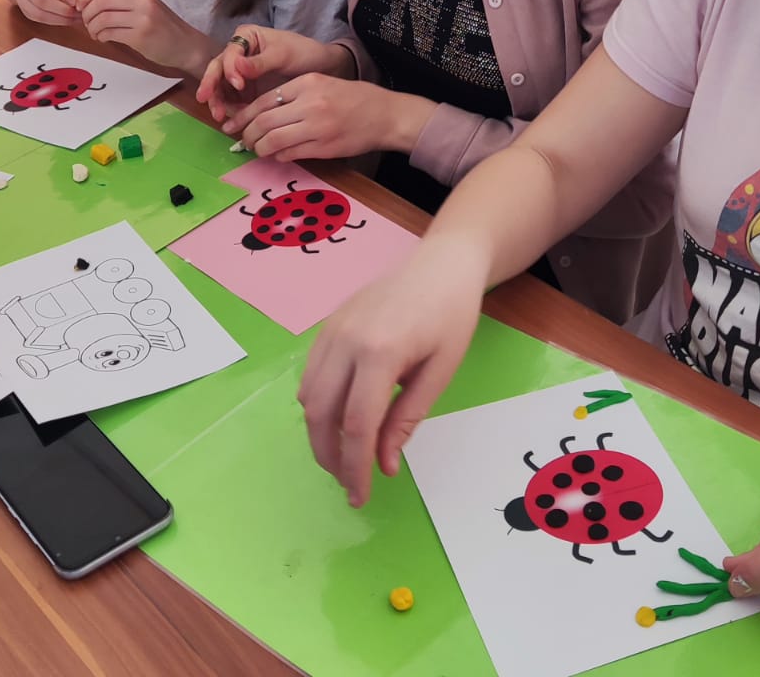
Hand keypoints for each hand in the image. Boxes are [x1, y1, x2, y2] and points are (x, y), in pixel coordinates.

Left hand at [76, 0, 208, 75]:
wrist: (187, 45)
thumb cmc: (163, 29)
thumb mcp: (145, 7)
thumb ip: (121, 3)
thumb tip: (87, 1)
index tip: (80, 9)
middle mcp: (141, 1)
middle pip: (99, 2)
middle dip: (86, 14)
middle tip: (87, 24)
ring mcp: (142, 18)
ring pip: (102, 18)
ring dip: (92, 28)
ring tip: (96, 34)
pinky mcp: (141, 36)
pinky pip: (110, 33)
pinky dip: (101, 36)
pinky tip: (104, 39)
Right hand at [195, 26, 351, 121]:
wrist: (321, 67)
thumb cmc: (303, 52)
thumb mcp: (283, 55)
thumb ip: (260, 62)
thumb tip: (237, 65)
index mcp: (245, 37)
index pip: (229, 54)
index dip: (230, 70)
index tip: (240, 84)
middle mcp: (238, 54)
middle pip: (218, 70)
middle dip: (212, 88)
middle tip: (211, 105)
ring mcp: (240, 72)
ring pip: (222, 87)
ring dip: (219, 102)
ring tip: (221, 117)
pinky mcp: (246, 89)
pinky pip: (234, 100)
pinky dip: (232, 110)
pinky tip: (235, 120)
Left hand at [223, 74, 430, 162]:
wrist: (385, 115)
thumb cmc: (354, 98)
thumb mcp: (323, 84)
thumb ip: (294, 95)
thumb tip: (261, 114)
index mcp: (307, 83)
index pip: (264, 101)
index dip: (243, 116)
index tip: (233, 125)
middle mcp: (310, 104)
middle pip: (264, 122)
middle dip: (247, 135)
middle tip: (243, 141)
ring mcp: (317, 127)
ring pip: (273, 141)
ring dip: (260, 148)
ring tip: (258, 149)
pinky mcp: (324, 148)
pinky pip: (290, 154)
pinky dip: (278, 156)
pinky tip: (277, 154)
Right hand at [298, 241, 487, 505]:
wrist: (441, 264)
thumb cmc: (451, 316)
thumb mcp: (440, 371)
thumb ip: (407, 418)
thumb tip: (383, 464)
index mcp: (379, 352)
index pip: (355, 425)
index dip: (355, 466)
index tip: (361, 495)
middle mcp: (345, 341)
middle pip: (321, 415)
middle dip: (330, 457)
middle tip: (350, 484)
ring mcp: (331, 331)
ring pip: (308, 397)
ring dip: (320, 434)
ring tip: (345, 457)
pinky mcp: (326, 326)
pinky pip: (310, 375)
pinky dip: (318, 406)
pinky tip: (339, 419)